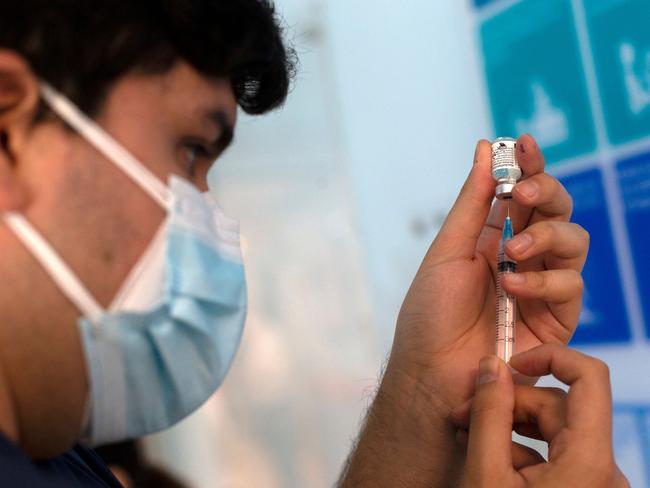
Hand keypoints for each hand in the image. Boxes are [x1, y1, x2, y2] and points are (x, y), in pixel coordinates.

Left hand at [391, 135, 587, 406]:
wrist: (433, 372)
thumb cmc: (430, 314)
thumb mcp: (447, 250)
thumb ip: (472, 202)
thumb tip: (484, 148)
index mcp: (491, 237)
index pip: (520, 192)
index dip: (527, 164)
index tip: (523, 141)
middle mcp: (520, 257)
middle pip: (555, 209)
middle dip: (546, 192)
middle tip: (525, 192)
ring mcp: (541, 285)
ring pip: (573, 240)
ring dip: (545, 237)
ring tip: (511, 254)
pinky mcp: (558, 317)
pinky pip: (571, 284)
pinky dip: (544, 280)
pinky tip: (514, 289)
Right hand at [451, 346, 628, 486]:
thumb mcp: (485, 474)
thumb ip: (488, 415)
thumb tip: (490, 364)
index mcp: (589, 462)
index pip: (589, 377)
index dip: (550, 357)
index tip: (511, 363)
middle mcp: (603, 470)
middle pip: (557, 405)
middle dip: (508, 402)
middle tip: (463, 414)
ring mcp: (595, 481)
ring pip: (553, 428)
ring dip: (509, 423)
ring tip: (467, 434)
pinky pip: (555, 452)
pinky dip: (521, 447)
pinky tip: (486, 455)